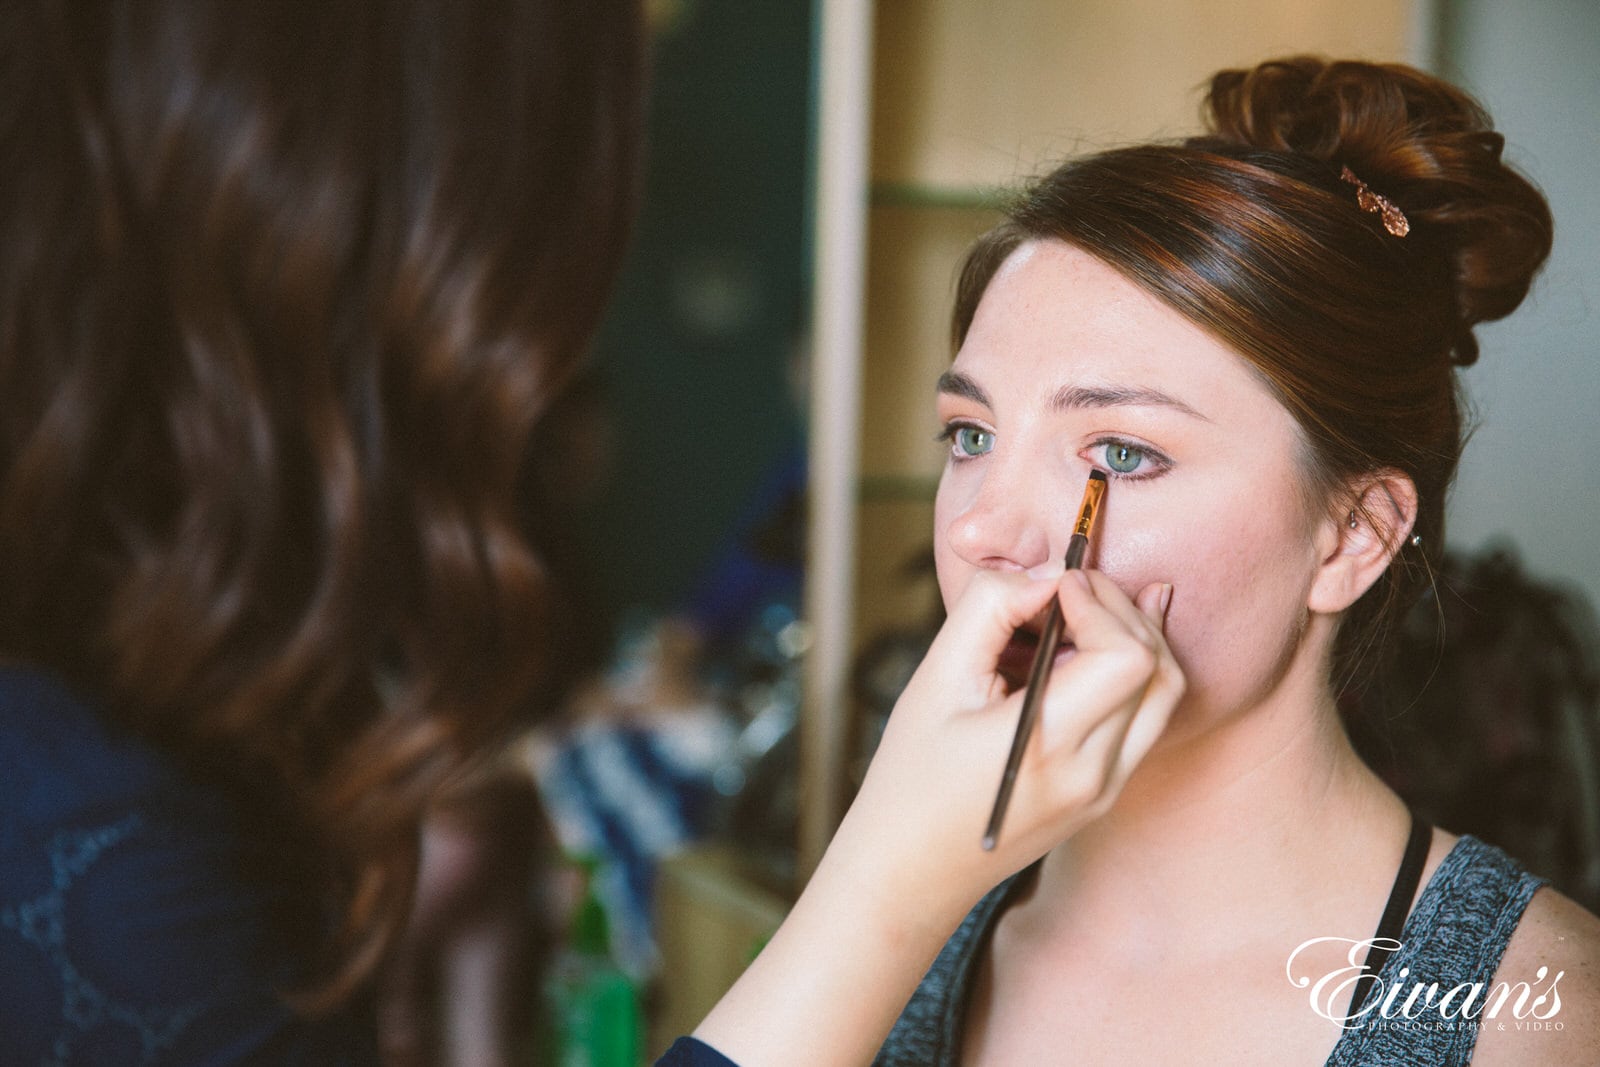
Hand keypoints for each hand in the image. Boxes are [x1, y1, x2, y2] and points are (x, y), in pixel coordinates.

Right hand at [689, 568, 1181, 1066]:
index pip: (1127, 656)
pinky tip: (1093, 641)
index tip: (1054, 584)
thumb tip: (1044, 575)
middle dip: (1121, 609)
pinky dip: (1129, 671)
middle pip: (1159, 668)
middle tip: (1067, 587)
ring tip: (1081, 609)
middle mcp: (1095, 774)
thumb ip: (990, 611)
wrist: (909, 872)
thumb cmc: (910, 777)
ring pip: (1164, 693)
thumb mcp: (936, 680)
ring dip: (1133, 638)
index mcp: (1051, 746)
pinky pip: (1143, 718)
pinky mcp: (1104, 793)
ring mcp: (1106, 789)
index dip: (1099, 603)